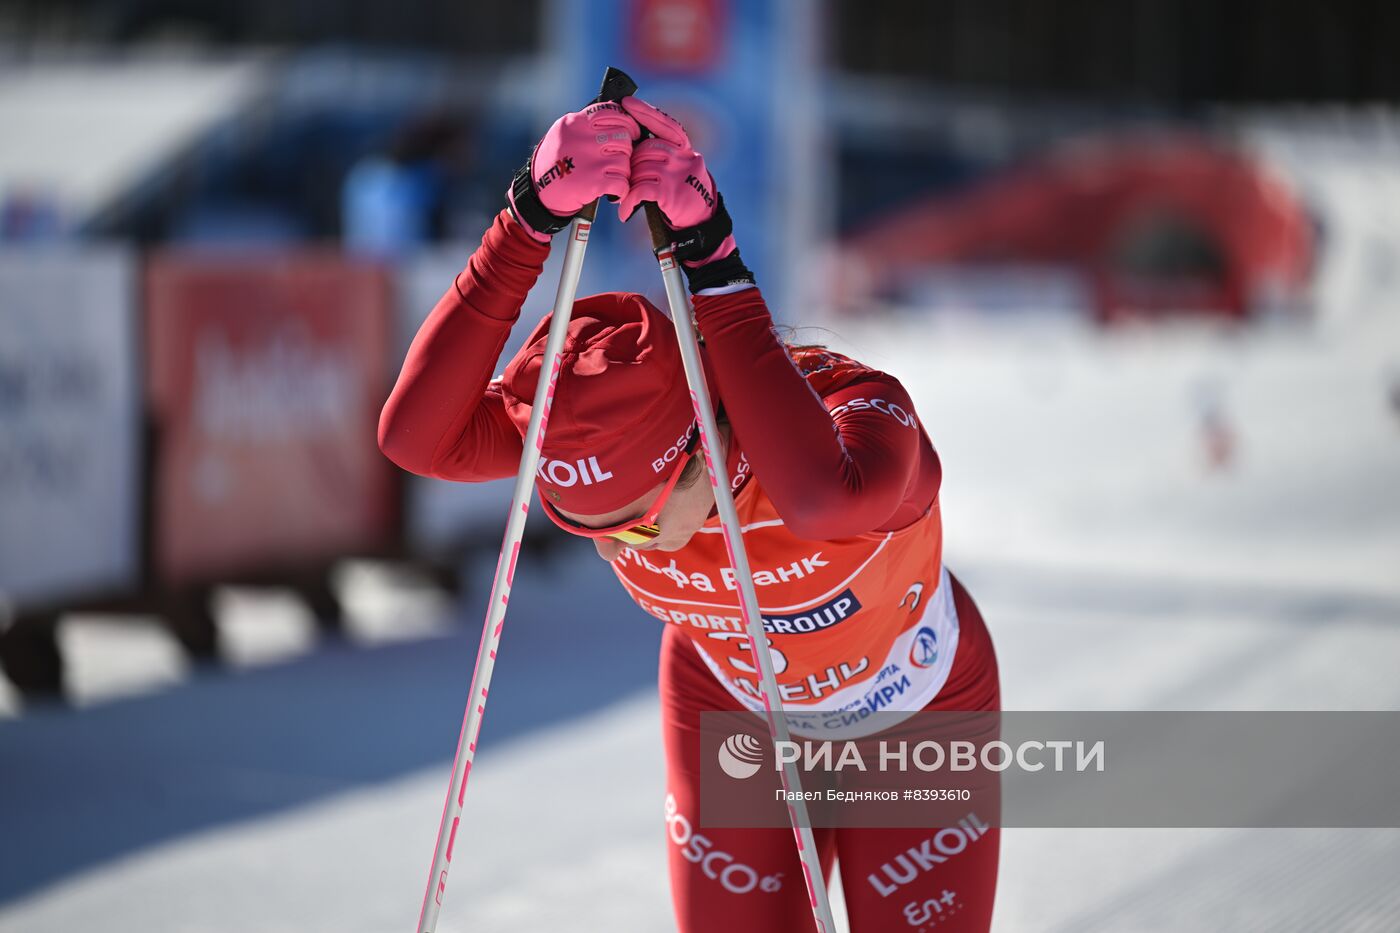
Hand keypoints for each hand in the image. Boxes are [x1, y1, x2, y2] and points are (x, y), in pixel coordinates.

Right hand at [508, 101, 640, 238]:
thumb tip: (617, 117)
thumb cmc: (554, 162)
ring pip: (624, 160)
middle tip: (618, 160)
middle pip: (622, 137)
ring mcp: (589, 159)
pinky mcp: (593, 182)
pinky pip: (622, 182)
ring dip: (623, 172)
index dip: (627, 123)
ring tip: (612, 177)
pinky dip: (622, 190)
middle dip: (625, 150)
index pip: (612, 112)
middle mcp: (582, 137)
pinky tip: (614, 192)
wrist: (538, 193)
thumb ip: (585, 125)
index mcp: (575, 122)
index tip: (632, 133)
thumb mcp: (563, 133)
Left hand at [616, 96, 750, 293]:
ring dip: (629, 185)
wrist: (701, 226)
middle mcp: (684, 157)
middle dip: (631, 165)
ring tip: (624, 198)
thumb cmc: (685, 199)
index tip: (627, 103)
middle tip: (625, 181)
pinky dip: (629, 200)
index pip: (665, 124)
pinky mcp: (672, 191)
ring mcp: (679, 172)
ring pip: (640, 168)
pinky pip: (641, 189)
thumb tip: (637, 144)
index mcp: (686, 150)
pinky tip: (626, 211)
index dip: (646, 113)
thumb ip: (665, 156)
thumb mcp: (680, 172)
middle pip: (645, 149)